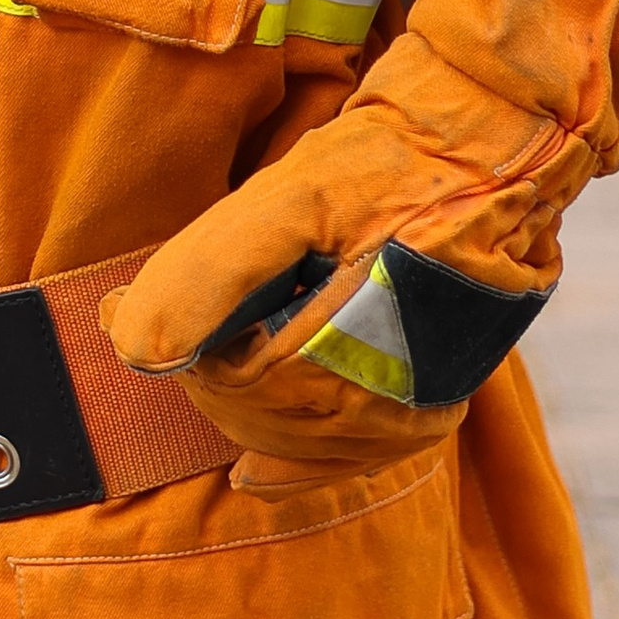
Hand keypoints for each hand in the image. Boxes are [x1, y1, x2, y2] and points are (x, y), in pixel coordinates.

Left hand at [100, 42, 590, 483]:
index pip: (236, 385)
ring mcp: (421, 407)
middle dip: (204, 370)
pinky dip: (300, 466)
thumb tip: (136, 347)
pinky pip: (357, 460)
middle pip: (264, 418)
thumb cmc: (394, 160)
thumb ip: (213, 270)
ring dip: (242, 406)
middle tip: (155, 315)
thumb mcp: (293, 195)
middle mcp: (396, 398)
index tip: (124, 303)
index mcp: (356, 348)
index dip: (179, 346)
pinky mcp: (437, 402)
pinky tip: (255, 476)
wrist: (494, 142)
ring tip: (202, 353)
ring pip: (301, 443)